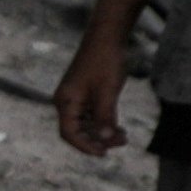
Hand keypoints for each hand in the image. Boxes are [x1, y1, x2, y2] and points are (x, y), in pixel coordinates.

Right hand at [53, 32, 128, 156]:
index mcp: (66, 102)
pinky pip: (91, 115)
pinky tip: (119, 127)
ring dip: (103, 133)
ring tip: (124, 137)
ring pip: (86, 124)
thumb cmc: (105, 62)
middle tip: (121, 143)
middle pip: (77, 131)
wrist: (107, 37)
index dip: (84, 146)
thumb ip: (104, 118)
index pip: (69, 133)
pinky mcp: (85, 93)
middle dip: (97, 140)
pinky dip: (104, 123)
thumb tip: (103, 140)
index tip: (103, 154)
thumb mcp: (107, 92)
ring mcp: (76, 98)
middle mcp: (67, 102)